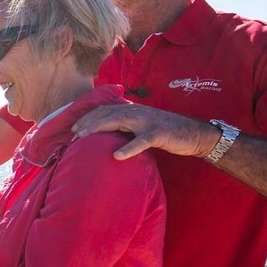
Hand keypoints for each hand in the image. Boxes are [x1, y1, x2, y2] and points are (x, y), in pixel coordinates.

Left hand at [71, 104, 220, 159]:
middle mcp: (137, 112)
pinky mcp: (159, 134)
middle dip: (88, 123)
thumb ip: (125, 127)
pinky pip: (141, 141)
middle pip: (107, 114)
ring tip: (83, 138)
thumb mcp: (141, 126)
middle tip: (73, 134)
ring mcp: (148, 122)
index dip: (88, 117)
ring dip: (99, 128)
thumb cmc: (165, 132)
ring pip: (119, 122)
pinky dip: (128, 148)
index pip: (105, 110)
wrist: (193, 134)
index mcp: (133, 110)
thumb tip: (105, 134)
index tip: (73, 128)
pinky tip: (116, 155)